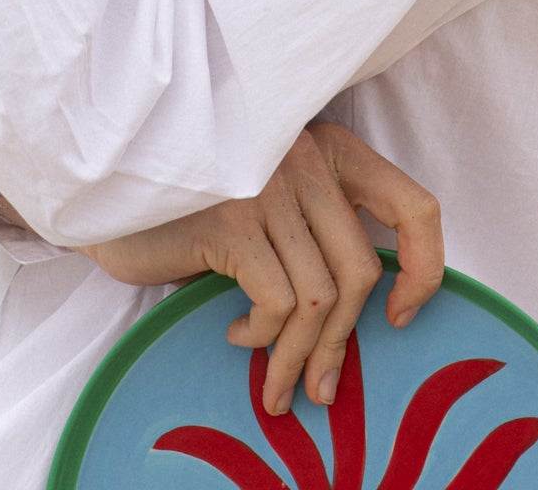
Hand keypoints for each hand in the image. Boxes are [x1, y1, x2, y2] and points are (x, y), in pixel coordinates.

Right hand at [77, 124, 442, 418]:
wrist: (111, 189)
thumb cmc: (197, 209)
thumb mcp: (273, 208)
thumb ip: (318, 234)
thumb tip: (371, 318)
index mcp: (329, 148)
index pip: (416, 206)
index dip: (425, 269)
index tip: (399, 316)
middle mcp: (304, 155)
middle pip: (361, 270)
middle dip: (342, 344)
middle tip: (320, 389)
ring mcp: (268, 182)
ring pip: (321, 297)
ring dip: (300, 358)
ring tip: (277, 384)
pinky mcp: (233, 216)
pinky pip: (278, 302)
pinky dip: (263, 337)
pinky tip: (237, 335)